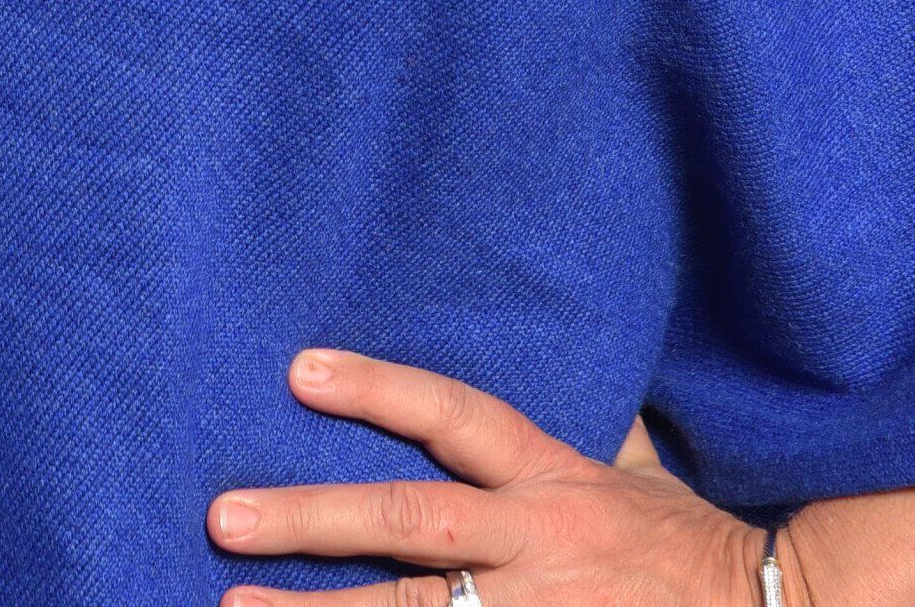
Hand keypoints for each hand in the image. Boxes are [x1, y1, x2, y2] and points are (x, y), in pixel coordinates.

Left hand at [207, 347, 764, 604]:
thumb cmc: (692, 544)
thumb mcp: (635, 469)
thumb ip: (572, 434)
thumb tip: (535, 371)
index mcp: (553, 479)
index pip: (453, 416)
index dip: (378, 388)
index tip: (298, 370)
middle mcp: (537, 545)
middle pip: (409, 523)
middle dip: (311, 520)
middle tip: (223, 517)